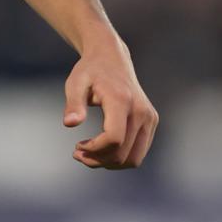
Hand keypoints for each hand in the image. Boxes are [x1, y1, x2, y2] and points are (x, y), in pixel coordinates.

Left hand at [64, 35, 157, 168]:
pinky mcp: (151, 122)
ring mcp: (149, 118)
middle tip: (77, 153)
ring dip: (110, 163)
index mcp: (122, 100)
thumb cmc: (90, 71)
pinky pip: (138, 152)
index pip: (114, 139)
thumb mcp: (75, 83)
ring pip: (134, 158)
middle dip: (98, 160)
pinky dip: (120, 157)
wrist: (112, 58)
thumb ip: (73, 104)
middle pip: (123, 153)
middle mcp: (141, 111)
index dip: (95, 150)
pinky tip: (101, 149)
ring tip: (88, 154)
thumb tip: (70, 124)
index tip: (77, 146)